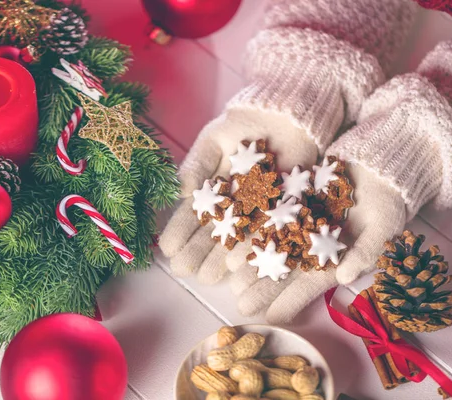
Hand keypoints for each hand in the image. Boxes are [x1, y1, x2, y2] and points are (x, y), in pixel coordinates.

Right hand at [159, 107, 317, 283]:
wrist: (284, 115)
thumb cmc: (244, 124)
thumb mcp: (213, 140)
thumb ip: (197, 165)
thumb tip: (180, 191)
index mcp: (213, 190)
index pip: (193, 214)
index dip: (180, 231)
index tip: (167, 248)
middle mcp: (232, 205)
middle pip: (213, 231)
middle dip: (197, 252)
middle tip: (184, 270)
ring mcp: (256, 211)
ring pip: (236, 238)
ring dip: (221, 259)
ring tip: (208, 277)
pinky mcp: (281, 212)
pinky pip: (265, 233)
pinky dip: (253, 249)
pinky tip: (239, 265)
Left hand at [228, 164, 406, 323]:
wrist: (378, 169)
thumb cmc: (387, 204)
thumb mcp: (383, 230)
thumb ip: (364, 254)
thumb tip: (343, 278)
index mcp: (334, 261)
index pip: (310, 286)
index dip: (291, 302)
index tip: (272, 318)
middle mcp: (312, 248)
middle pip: (284, 271)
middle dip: (263, 288)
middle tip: (240, 304)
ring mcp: (299, 227)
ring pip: (272, 249)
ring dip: (253, 264)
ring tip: (231, 279)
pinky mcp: (291, 204)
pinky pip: (268, 221)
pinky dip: (253, 232)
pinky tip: (236, 243)